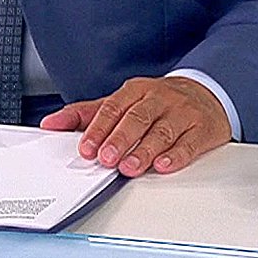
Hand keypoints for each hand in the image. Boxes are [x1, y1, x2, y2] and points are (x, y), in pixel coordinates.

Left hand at [39, 76, 229, 176]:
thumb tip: (51, 124)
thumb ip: (87, 114)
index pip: (113, 107)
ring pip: (162, 131)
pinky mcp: (202, 128)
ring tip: (129, 167)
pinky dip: (176, 155)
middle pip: (137, 118)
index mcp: (136, 90)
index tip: (86, 148)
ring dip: (144, 151)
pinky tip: (164, 165)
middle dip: (120, 139)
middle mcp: (159, 98)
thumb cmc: (157, 101)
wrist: (207, 92)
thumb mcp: (122, 102)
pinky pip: (189, 142)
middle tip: (106, 158)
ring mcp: (182, 113)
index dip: (98, 128)